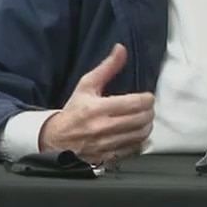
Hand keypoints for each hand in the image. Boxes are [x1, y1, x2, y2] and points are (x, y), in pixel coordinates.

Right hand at [38, 44, 154, 164]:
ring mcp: (106, 144)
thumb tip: (121, 49)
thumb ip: (107, 67)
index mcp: (97, 108)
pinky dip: (140, 142)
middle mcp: (102, 128)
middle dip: (149, 112)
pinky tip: (138, 134)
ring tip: (144, 119)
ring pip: (139, 136)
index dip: (147, 99)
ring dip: (147, 126)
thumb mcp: (87, 84)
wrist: (56, 137)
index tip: (148, 97)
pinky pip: (133, 151)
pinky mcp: (107, 157)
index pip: (134, 104)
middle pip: (140, 120)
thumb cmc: (74, 110)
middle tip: (148, 108)